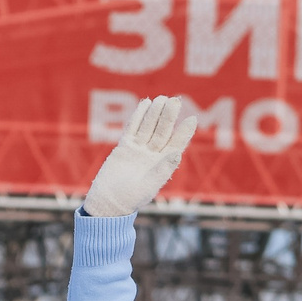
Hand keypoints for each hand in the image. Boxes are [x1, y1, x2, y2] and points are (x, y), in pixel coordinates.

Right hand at [82, 94, 197, 218]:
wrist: (109, 202)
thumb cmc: (131, 198)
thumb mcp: (149, 185)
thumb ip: (162, 169)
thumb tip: (177, 153)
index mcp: (163, 165)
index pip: (176, 144)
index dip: (184, 132)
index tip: (192, 119)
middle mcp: (153, 155)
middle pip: (162, 132)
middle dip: (169, 117)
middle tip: (175, 100)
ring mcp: (139, 150)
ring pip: (148, 127)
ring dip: (155, 113)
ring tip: (162, 98)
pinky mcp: (124, 147)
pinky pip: (133, 128)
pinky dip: (138, 116)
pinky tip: (145, 104)